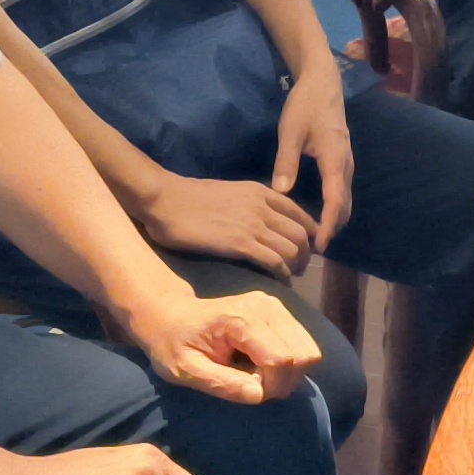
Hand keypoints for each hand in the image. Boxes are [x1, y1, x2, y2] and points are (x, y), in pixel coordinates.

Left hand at [120, 282, 323, 404]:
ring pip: (309, 351)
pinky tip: (260, 364)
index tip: (246, 391)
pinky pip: (303, 345)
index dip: (271, 386)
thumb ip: (221, 383)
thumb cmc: (173, 344)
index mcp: (242, 320)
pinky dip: (289, 363)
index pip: (282, 360)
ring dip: (288, 373)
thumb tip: (258, 395)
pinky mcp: (281, 312)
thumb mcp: (185, 370)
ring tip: (255, 375)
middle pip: (303, 355)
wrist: (171, 316)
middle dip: (284, 381)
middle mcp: (266, 307)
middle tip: (252, 385)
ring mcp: (276, 306)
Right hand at [136, 167, 317, 275]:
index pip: (299, 213)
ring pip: (292, 248)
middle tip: (298, 268)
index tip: (305, 247)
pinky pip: (274, 261)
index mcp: (260, 192)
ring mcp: (253, 225)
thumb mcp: (230, 193)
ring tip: (289, 277)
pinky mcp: (240, 244)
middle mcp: (262, 207)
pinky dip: (281, 274)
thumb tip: (258, 222)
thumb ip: (249, 204)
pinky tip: (278, 282)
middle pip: (301, 234)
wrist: (166, 199)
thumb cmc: (189, 198)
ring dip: (294, 267)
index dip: (308, 233)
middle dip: (305, 254)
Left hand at [271, 72, 355, 248]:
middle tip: (310, 250)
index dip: (328, 226)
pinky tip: (317, 216)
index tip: (317, 245)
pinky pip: (341, 191)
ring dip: (333, 220)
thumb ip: (286, 162)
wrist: (323, 84)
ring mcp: (347, 164)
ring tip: (312, 237)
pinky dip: (333, 208)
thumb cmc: (305, 106)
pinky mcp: (342, 162)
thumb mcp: (290, 132)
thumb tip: (281, 192)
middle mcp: (346, 165)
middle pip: (344, 206)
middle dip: (331, 229)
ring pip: (345, 200)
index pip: (336, 201)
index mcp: (335, 160)